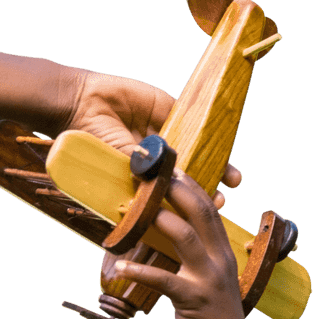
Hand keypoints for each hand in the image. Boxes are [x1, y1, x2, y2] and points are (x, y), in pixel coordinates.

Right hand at [64, 70, 241, 207]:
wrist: (84, 103)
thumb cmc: (91, 140)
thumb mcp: (119, 164)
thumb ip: (143, 175)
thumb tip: (165, 191)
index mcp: (139, 177)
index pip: (169, 195)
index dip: (186, 205)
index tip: (200, 215)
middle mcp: (154, 159)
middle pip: (186, 176)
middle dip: (206, 188)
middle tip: (220, 201)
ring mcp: (163, 135)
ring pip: (195, 151)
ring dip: (215, 165)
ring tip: (233, 181)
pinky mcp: (168, 110)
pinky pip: (193, 123)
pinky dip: (209, 135)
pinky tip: (224, 147)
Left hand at [110, 170, 247, 318]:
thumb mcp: (205, 286)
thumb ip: (192, 264)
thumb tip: (163, 245)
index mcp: (223, 255)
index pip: (210, 211)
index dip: (193, 187)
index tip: (173, 169)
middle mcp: (220, 261)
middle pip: (201, 213)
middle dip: (179, 190)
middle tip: (155, 174)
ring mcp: (209, 279)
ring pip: (185, 238)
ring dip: (159, 220)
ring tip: (138, 210)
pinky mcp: (193, 300)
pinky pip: (163, 280)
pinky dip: (139, 272)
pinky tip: (119, 267)